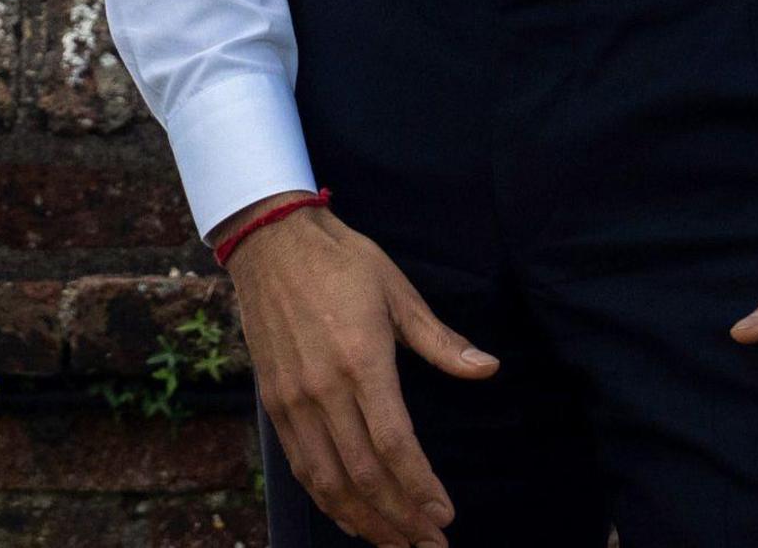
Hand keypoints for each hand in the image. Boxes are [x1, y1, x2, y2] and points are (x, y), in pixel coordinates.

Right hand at [214, 193, 498, 547]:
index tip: (444, 515)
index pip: (395, 445)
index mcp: (362, 361)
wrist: (270, 241)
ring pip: (329, 480)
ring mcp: (294, 400)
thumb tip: (487, 369)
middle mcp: (324, 389)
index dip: (420, 488)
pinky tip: (350, 517)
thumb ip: (440, 341)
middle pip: (364, 474)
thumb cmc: (341, 262)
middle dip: (400, 519)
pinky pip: (301, 465)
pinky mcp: (275, 403)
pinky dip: (327, 500)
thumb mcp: (398, 292)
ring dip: (365, 520)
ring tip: (396, 544)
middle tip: (430, 546)